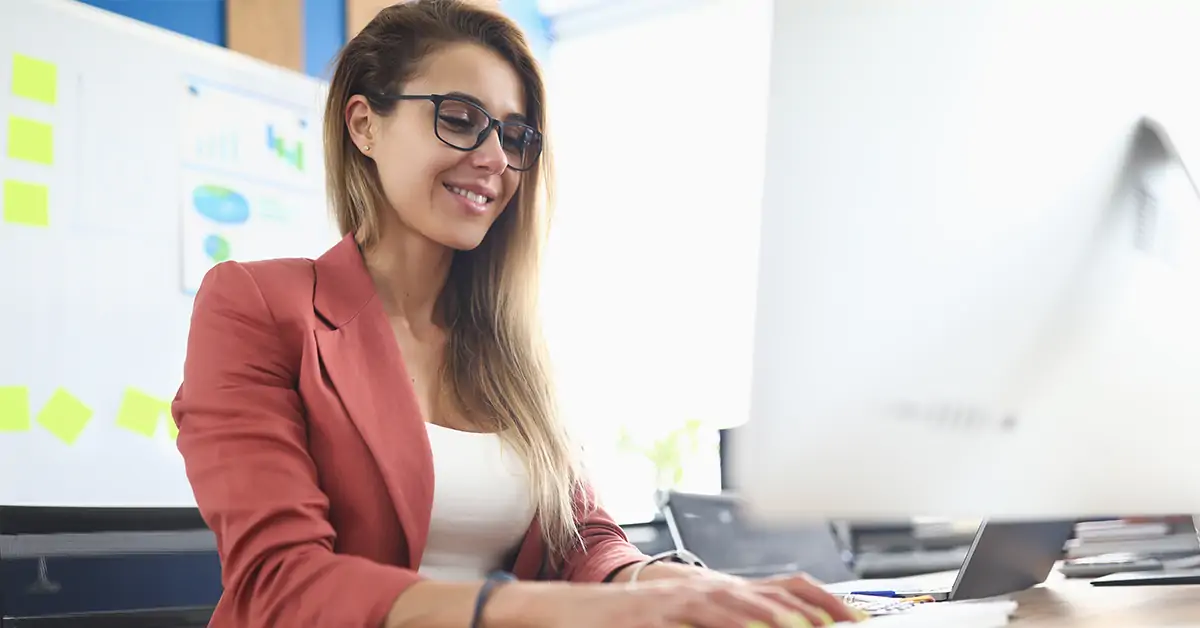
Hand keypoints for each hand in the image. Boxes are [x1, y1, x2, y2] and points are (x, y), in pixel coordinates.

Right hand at [534, 576, 867, 627]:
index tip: (855, 619)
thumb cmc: (629, 622)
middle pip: (771, 594)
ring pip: (740, 604)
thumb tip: (768, 626)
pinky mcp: (659, 615)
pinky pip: (700, 618)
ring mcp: (683, 601)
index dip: (823, 602)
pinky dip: (728, 623)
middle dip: (814, 610)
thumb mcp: (686, 623)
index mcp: (718, 591)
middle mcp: (706, 589)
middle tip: (847, 626)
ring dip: (776, 617)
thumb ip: (722, 624)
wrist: (574, 611)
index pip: (782, 590)